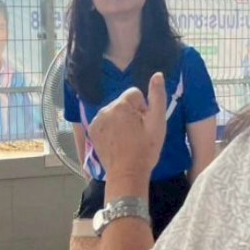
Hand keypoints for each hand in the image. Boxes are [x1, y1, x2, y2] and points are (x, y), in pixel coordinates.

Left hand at [90, 72, 166, 189]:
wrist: (127, 174)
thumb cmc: (145, 149)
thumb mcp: (158, 123)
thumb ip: (157, 96)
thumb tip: (157, 74)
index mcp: (122, 105)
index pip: (135, 94)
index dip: (143, 108)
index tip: (144, 124)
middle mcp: (106, 109)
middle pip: (123, 103)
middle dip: (131, 114)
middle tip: (137, 134)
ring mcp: (97, 121)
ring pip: (114, 112)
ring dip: (121, 121)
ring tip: (128, 139)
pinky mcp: (92, 131)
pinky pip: (105, 122)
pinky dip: (111, 128)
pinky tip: (117, 142)